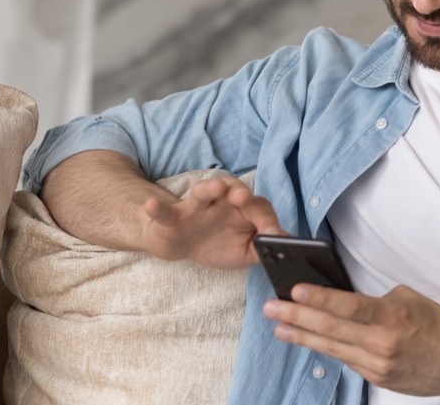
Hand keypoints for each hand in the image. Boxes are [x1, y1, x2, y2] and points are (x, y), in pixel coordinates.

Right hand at [140, 176, 284, 268]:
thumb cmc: (218, 244)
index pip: (259, 208)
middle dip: (242, 193)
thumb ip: (263, 248)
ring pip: (203, 192)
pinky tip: (152, 205)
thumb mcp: (244, 252)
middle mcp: (222, 202)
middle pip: (234, 190)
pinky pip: (165, 210)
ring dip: (209, 189)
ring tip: (215, 187)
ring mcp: (197, 207)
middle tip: (245, 198)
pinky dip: (158, 207)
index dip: (268, 220)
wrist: (181, 245)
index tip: (274, 234)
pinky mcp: (173, 216)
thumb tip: (287, 243)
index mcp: (242, 209)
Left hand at [262, 284, 439, 396]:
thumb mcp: (408, 299)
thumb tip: (344, 299)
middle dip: (297, 317)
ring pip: (332, 348)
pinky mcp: (376, 378)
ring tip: (279, 327)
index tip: (294, 291)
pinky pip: (346, 360)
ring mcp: (377, 364)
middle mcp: (382, 342)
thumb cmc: (436, 324)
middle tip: (271, 308)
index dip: (318, 299)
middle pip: (331, 329)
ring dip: (302, 336)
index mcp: (392, 316)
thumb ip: (375, 300)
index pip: (348, 306)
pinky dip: (326, 348)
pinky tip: (307, 340)